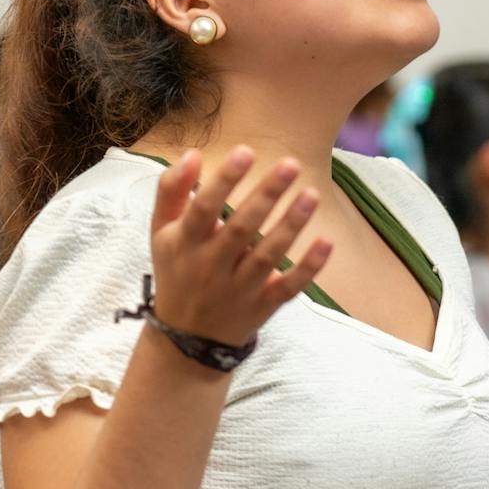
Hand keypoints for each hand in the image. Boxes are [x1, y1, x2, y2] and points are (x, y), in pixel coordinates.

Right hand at [148, 148, 332, 349]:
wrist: (187, 337)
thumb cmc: (178, 269)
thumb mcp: (162, 231)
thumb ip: (172, 190)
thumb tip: (192, 154)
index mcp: (185, 243)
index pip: (204, 208)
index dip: (224, 180)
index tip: (246, 151)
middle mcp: (211, 266)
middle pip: (241, 228)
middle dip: (267, 195)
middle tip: (291, 163)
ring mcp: (239, 289)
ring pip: (268, 256)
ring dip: (291, 225)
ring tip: (312, 194)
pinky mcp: (263, 305)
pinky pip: (289, 287)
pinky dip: (309, 268)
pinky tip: (327, 241)